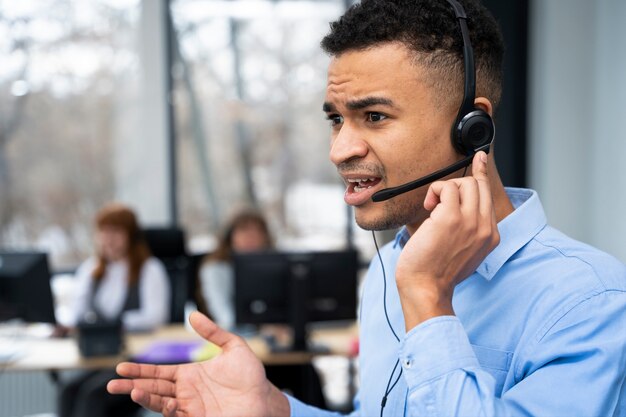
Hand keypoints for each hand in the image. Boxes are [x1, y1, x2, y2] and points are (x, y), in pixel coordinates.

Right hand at [107, 312, 288, 416]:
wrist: (264, 399)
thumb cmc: (250, 376)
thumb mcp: (233, 346)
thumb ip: (213, 331)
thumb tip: (194, 314)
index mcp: (190, 374)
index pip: (158, 372)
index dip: (140, 371)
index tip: (121, 368)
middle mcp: (186, 392)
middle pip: (153, 388)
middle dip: (132, 386)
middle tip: (113, 385)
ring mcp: (190, 407)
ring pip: (160, 403)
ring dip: (146, 398)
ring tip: (132, 391)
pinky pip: (176, 415)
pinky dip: (166, 409)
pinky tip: (162, 402)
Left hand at [396, 151, 499, 328]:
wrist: (426, 288)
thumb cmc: (435, 272)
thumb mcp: (464, 253)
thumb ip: (468, 231)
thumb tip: (454, 208)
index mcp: (491, 236)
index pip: (489, 197)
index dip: (482, 174)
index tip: (480, 157)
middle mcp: (485, 227)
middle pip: (478, 185)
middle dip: (456, 185)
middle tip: (438, 200)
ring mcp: (470, 221)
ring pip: (464, 183)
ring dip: (443, 190)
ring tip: (432, 208)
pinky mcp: (450, 218)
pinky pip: (446, 187)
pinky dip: (434, 191)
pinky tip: (428, 207)